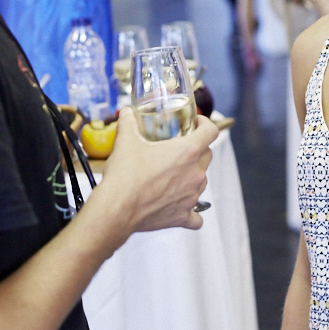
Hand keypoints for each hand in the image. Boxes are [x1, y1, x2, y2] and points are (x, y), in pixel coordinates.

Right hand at [90, 108, 216, 233]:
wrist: (117, 208)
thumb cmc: (124, 176)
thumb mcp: (126, 141)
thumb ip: (128, 122)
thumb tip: (126, 113)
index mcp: (187, 151)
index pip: (211, 131)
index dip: (206, 124)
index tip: (196, 124)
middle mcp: (195, 174)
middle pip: (207, 155)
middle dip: (197, 150)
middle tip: (179, 149)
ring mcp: (192, 196)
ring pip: (202, 182)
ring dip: (192, 176)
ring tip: (173, 175)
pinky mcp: (184, 216)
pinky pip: (196, 216)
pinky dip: (190, 211)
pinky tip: (179, 205)